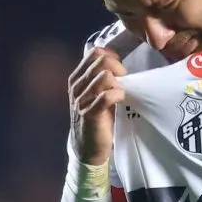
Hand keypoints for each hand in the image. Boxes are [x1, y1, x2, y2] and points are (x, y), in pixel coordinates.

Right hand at [68, 47, 126, 164]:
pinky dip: (118, 95)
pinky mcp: (89, 114)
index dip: (112, 57)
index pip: (94, 53)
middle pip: (101, 61)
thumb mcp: (95, 94)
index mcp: (77, 78)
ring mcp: (81, 100)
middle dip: (118, 68)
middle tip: (125, 81)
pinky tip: (121, 100)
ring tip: (122, 93)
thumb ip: (101, 78)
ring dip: (119, 83)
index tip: (120, 70)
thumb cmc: (96, 118)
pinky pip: (106, 96)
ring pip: (104, 77)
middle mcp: (76, 87)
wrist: (87, 148)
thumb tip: (118, 61)